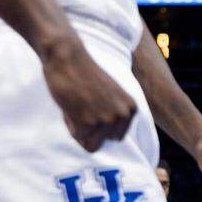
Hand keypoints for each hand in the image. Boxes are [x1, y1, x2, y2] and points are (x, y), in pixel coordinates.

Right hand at [40, 37, 135, 151]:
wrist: (69, 59)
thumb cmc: (87, 75)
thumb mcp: (113, 95)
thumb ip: (116, 114)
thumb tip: (114, 138)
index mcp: (131, 109)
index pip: (116, 136)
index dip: (101, 125)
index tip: (95, 105)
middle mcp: (122, 115)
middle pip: (104, 141)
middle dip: (91, 129)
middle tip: (85, 105)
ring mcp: (106, 120)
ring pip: (91, 142)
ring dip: (80, 127)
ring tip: (79, 105)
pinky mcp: (87, 124)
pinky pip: (78, 138)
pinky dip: (71, 125)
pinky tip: (72, 106)